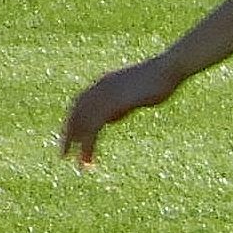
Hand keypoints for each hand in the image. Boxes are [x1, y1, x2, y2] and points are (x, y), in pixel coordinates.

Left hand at [60, 57, 179, 166]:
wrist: (169, 69)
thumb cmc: (160, 80)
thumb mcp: (135, 94)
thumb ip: (120, 106)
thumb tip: (110, 118)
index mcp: (103, 83)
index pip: (80, 104)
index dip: (74, 122)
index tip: (71, 139)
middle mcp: (99, 88)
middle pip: (76, 114)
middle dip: (68, 135)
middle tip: (63, 155)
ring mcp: (105, 95)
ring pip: (84, 123)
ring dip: (79, 145)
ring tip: (79, 163)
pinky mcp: (113, 103)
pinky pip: (95, 126)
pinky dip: (89, 142)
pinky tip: (89, 155)